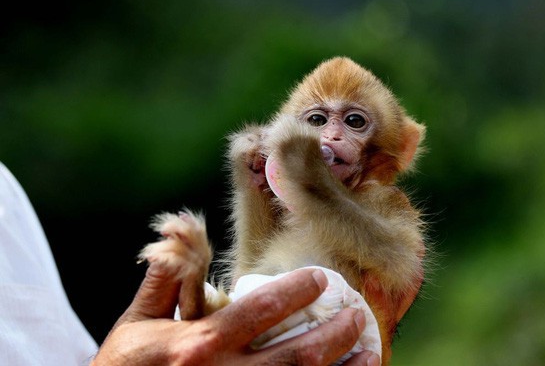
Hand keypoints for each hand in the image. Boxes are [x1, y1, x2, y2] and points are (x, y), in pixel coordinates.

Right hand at [92, 266, 378, 364]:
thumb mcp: (139, 321)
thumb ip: (166, 278)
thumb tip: (180, 227)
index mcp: (198, 344)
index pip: (260, 311)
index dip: (296, 292)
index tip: (320, 279)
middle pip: (295, 357)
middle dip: (334, 334)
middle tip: (357, 315)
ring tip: (369, 352)